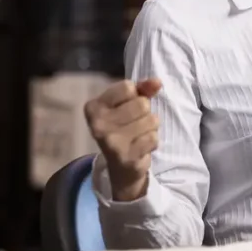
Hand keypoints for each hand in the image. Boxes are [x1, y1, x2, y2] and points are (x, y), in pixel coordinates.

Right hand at [84, 78, 161, 201]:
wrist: (121, 168)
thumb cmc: (125, 129)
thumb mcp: (128, 105)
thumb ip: (142, 89)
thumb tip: (157, 82)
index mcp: (94, 107)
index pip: (128, 87)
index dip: (135, 96)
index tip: (126, 108)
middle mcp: (98, 124)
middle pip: (142, 104)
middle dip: (145, 113)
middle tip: (135, 125)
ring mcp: (110, 141)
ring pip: (151, 120)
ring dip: (150, 128)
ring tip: (138, 136)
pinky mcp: (125, 157)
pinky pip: (153, 138)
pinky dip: (152, 142)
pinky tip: (141, 147)